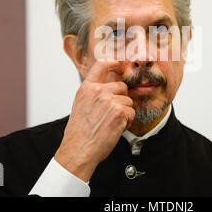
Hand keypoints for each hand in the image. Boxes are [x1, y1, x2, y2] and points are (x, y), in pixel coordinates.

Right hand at [54, 59, 134, 181]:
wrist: (79, 149)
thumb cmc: (79, 132)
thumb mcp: (81, 105)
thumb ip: (93, 93)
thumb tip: (107, 86)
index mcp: (86, 88)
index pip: (101, 65)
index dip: (114, 62)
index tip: (120, 64)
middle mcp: (98, 91)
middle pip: (121, 86)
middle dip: (121, 99)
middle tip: (111, 114)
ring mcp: (109, 101)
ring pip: (128, 101)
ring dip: (124, 112)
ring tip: (111, 123)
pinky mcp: (119, 112)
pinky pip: (131, 112)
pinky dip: (127, 121)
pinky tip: (115, 128)